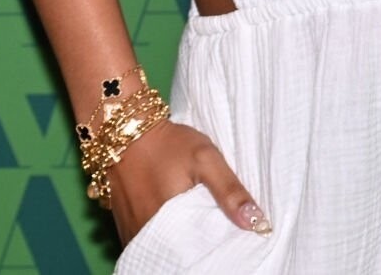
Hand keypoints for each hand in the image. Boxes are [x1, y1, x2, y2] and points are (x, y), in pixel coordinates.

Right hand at [108, 120, 268, 242]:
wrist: (126, 130)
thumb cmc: (168, 143)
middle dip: (198, 245)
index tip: (232, 239)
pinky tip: (177, 223)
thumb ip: (230, 191)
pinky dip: (162, 235)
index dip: (216, 246)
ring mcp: (131, 232)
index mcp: (168, 222)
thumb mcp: (206, 158)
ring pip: (162, 247)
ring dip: (179, 241)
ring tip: (200, 227)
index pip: (198, 251)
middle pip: (179, 252)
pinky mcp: (124, 227)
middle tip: (218, 232)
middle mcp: (145, 233)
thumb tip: (257, 223)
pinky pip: (146, 241)